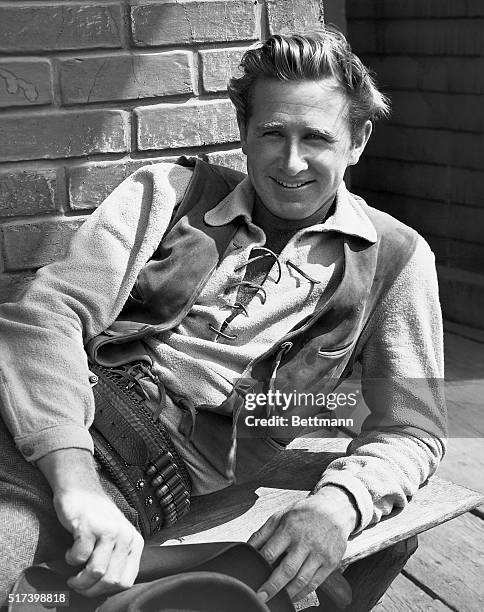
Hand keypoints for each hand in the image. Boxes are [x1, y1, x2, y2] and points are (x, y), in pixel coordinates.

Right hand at [37, 448, 143, 597]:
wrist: (80, 488)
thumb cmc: (96, 517)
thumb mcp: (114, 538)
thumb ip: (116, 560)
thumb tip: (106, 590)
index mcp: (135, 542)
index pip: (126, 581)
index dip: (106, 590)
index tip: (92, 589)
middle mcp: (125, 535)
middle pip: (110, 580)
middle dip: (90, 588)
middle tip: (77, 584)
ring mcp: (108, 530)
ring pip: (96, 572)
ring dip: (79, 578)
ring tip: (73, 572)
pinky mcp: (89, 526)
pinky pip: (79, 557)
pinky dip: (70, 560)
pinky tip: (70, 551)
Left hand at [248, 486, 356, 603]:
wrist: (335, 509)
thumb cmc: (304, 512)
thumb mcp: (281, 515)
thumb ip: (263, 532)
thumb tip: (246, 547)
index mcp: (290, 528)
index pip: (271, 551)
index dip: (260, 566)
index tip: (252, 577)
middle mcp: (305, 541)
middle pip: (287, 569)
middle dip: (272, 586)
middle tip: (261, 597)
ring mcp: (319, 553)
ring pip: (301, 580)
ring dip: (287, 593)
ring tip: (276, 600)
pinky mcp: (330, 562)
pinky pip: (315, 583)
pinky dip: (302, 594)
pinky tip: (293, 597)